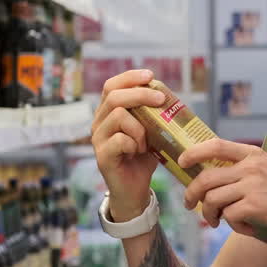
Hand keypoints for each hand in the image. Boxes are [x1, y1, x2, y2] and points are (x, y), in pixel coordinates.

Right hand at [92, 69, 165, 220]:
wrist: (135, 190)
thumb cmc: (143, 158)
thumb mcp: (151, 131)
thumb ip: (153, 114)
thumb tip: (168, 94)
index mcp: (109, 113)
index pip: (112, 86)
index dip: (130, 77)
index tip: (151, 76)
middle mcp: (99, 123)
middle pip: (114, 96)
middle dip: (141, 94)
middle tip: (161, 100)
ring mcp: (98, 139)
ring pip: (118, 116)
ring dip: (140, 126)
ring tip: (147, 141)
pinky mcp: (102, 156)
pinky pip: (120, 139)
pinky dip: (135, 143)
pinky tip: (139, 153)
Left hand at [177, 139, 266, 237]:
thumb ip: (244, 168)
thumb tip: (212, 177)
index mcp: (253, 154)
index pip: (215, 145)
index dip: (194, 152)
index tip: (182, 161)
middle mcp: (250, 167)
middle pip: (206, 178)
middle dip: (192, 194)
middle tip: (190, 205)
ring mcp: (252, 186)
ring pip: (212, 200)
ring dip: (210, 214)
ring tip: (218, 222)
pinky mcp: (255, 206)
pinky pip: (228, 216)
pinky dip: (232, 226)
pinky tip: (247, 228)